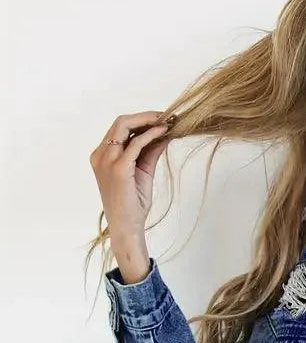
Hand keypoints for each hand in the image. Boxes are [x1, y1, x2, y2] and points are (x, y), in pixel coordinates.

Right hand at [89, 110, 173, 241]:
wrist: (127, 227)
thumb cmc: (133, 204)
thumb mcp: (143, 172)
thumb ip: (150, 151)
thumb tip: (164, 133)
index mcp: (102, 156)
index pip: (119, 128)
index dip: (140, 120)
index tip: (160, 118)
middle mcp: (100, 155)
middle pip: (120, 122)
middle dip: (144, 116)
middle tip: (166, 115)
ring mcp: (107, 160)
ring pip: (124, 126)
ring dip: (148, 120)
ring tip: (167, 120)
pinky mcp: (118, 168)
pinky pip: (135, 143)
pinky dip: (150, 134)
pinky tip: (163, 132)